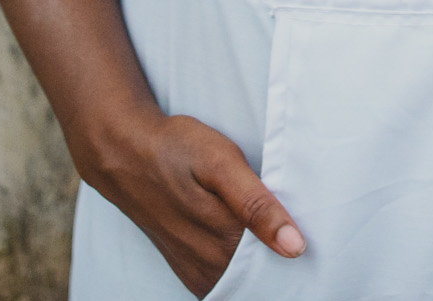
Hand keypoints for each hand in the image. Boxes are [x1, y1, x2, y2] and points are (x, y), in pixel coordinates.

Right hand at [85, 110, 304, 296]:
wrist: (124, 153)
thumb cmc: (176, 149)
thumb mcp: (220, 162)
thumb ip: (257, 205)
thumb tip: (294, 246)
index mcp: (226, 240)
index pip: (280, 267)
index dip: (297, 251)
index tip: (308, 237)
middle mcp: (211, 265)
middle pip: (262, 277)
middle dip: (280, 261)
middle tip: (290, 232)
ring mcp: (196, 271)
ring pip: (242, 282)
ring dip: (258, 265)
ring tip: (268, 235)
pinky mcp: (187, 269)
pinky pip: (223, 283)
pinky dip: (238, 270)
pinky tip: (245, 245)